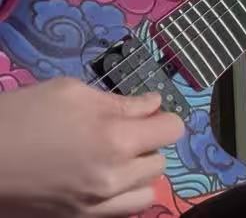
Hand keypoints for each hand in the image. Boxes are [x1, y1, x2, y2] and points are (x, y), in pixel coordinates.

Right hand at [0, 78, 183, 216]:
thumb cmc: (20, 116)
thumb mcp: (71, 92)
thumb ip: (120, 102)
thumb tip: (154, 104)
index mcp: (115, 138)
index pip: (172, 129)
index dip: (162, 117)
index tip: (145, 113)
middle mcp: (114, 176)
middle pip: (161, 160)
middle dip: (148, 144)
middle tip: (122, 133)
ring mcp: (98, 204)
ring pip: (148, 190)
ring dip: (139, 173)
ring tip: (116, 159)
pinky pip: (126, 210)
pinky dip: (125, 195)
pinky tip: (106, 179)